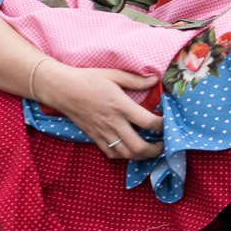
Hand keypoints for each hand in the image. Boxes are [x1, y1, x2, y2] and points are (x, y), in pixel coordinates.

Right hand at [35, 64, 165, 160]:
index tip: (168, 123)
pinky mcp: (94, 137)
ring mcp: (103, 132)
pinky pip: (111, 153)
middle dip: (155, 150)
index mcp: (121, 106)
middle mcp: (113, 123)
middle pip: (139, 146)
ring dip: (141, 155)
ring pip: (125, 154)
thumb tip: (155, 80)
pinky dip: (123, 155)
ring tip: (150, 150)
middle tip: (163, 144)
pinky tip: (129, 149)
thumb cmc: (88, 79)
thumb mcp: (114, 74)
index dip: (163, 126)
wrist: (62, 89)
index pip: (148, 123)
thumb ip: (136, 80)